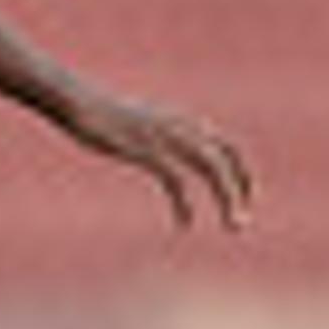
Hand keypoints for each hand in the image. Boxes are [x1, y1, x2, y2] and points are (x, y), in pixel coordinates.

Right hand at [61, 83, 253, 234]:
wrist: (80, 103)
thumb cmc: (105, 117)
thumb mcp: (141, 125)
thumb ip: (160, 137)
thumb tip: (165, 154)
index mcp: (184, 122)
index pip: (228, 146)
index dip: (243, 173)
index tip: (248, 199)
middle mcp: (182, 127)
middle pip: (226, 157)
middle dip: (242, 189)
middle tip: (243, 222)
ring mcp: (166, 137)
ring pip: (211, 168)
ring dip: (227, 198)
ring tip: (232, 225)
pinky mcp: (147, 150)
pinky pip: (177, 179)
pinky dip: (186, 204)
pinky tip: (186, 224)